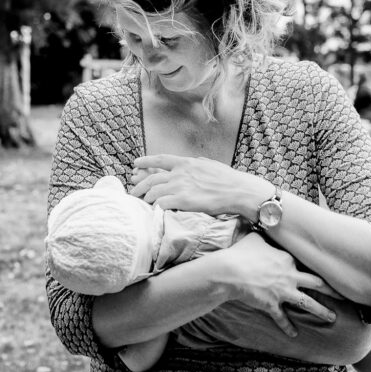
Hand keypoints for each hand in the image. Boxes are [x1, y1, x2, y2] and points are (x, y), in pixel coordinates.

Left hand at [130, 154, 269, 217]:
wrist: (238, 190)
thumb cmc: (229, 180)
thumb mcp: (212, 165)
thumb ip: (199, 164)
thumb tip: (196, 161)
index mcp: (188, 163)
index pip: (161, 160)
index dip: (146, 161)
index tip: (135, 163)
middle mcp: (181, 173)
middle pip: (152, 178)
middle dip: (139, 186)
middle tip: (132, 191)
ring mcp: (181, 187)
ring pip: (154, 192)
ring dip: (145, 199)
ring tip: (141, 204)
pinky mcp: (183, 201)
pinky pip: (161, 204)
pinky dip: (155, 208)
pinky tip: (153, 212)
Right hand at [212, 233, 337, 337]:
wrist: (230, 271)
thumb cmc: (241, 252)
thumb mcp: (255, 238)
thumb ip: (263, 235)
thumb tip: (261, 223)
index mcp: (288, 259)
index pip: (307, 264)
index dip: (318, 267)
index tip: (329, 271)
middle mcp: (290, 276)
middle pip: (316, 283)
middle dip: (332, 290)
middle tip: (344, 295)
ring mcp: (282, 292)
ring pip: (308, 303)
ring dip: (322, 311)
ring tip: (333, 317)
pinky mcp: (272, 305)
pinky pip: (282, 318)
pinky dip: (288, 327)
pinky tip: (294, 334)